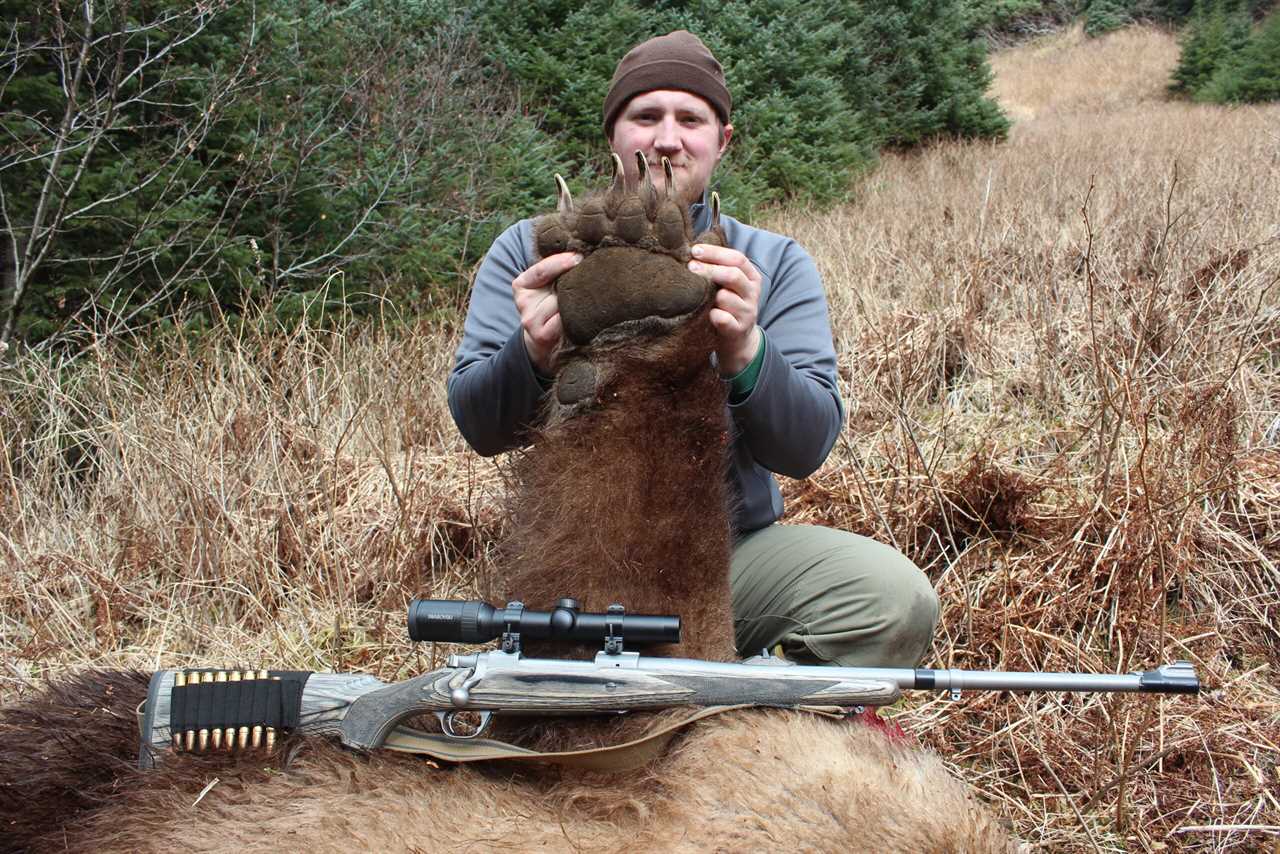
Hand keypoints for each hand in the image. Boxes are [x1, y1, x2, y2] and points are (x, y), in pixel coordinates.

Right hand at [513, 252, 580, 373]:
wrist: (543, 341)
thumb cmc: (549, 306)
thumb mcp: (545, 285)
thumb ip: (555, 269)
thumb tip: (582, 251)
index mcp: (521, 285)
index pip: (540, 270)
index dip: (560, 262)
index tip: (578, 257)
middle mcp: (523, 302)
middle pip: (556, 287)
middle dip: (575, 282)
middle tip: (594, 276)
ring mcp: (530, 320)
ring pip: (562, 304)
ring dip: (578, 302)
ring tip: (590, 300)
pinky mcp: (541, 335)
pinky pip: (565, 321)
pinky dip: (576, 317)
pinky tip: (585, 315)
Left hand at [688, 243, 762, 375]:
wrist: (738, 339)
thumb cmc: (728, 306)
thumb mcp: (730, 285)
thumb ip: (720, 268)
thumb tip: (694, 250)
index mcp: (752, 277)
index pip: (737, 258)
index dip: (715, 253)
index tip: (695, 250)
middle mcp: (752, 292)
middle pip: (732, 275)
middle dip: (709, 269)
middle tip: (690, 267)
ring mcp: (747, 312)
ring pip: (725, 297)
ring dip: (709, 296)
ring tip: (700, 298)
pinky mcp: (739, 329)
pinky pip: (722, 318)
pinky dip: (713, 315)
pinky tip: (708, 314)